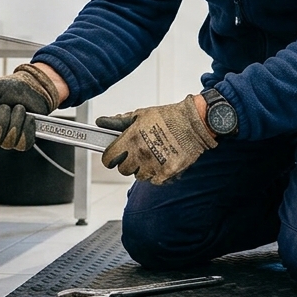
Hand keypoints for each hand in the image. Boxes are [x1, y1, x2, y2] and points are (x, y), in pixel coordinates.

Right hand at [0, 64, 58, 150]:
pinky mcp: (24, 141)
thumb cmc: (9, 88)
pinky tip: (28, 117)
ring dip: (16, 120)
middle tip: (5, 106)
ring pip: (8, 142)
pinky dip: (27, 126)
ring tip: (18, 108)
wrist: (32, 86)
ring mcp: (8, 139)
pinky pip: (24, 143)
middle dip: (1, 120)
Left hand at [98, 96, 216, 184]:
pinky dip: (157, 175)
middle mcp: (141, 153)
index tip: (114, 157)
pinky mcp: (167, 173)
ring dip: (143, 169)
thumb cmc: (169, 117)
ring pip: (139, 177)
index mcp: (132, 138)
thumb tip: (102, 122)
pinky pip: (155, 181)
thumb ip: (120, 122)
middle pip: (123, 170)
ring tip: (153, 157)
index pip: (109, 158)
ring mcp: (154, 164)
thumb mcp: (141, 115)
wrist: (194, 123)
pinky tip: (162, 163)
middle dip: (128, 163)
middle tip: (137, 154)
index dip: (110, 158)